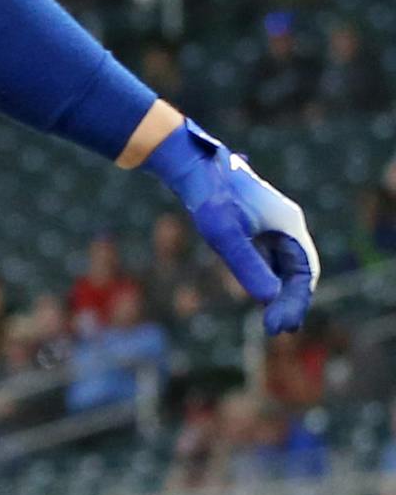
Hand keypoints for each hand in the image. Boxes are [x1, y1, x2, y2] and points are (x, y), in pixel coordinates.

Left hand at [143, 121, 318, 333]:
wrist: (190, 165)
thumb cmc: (209, 195)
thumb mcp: (225, 235)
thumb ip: (248, 266)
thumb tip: (269, 298)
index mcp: (290, 225)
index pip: (305, 272)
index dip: (296, 300)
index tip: (282, 325)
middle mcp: (287, 225)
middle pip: (298, 271)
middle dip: (290, 300)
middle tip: (277, 330)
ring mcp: (273, 225)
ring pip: (285, 266)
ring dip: (280, 292)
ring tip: (272, 321)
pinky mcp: (257, 226)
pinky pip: (271, 258)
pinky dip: (269, 278)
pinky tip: (261, 296)